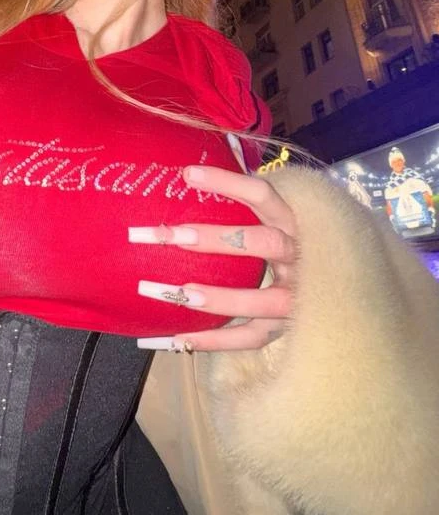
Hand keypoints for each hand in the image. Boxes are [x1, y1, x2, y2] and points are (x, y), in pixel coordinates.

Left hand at [131, 164, 296, 352]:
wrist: (345, 286)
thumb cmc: (296, 241)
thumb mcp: (281, 218)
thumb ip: (248, 202)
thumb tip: (193, 173)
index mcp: (296, 221)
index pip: (264, 195)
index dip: (228, 182)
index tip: (188, 175)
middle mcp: (301, 256)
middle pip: (262, 243)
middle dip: (214, 238)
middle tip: (169, 235)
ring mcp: (298, 296)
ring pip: (261, 299)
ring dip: (219, 297)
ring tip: (181, 293)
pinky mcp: (287, 327)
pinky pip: (250, 338)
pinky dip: (215, 340)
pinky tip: (179, 339)